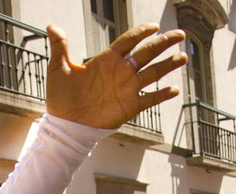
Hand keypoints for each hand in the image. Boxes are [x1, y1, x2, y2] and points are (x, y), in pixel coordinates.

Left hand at [45, 24, 186, 128]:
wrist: (66, 125)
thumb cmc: (61, 97)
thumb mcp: (58, 68)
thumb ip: (59, 47)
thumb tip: (52, 26)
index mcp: (106, 60)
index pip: (128, 41)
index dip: (142, 32)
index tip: (154, 26)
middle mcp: (120, 72)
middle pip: (147, 53)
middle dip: (163, 43)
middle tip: (179, 34)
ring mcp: (127, 89)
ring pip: (153, 73)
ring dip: (168, 65)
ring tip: (183, 56)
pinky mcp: (130, 107)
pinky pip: (150, 99)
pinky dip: (162, 95)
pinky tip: (175, 90)